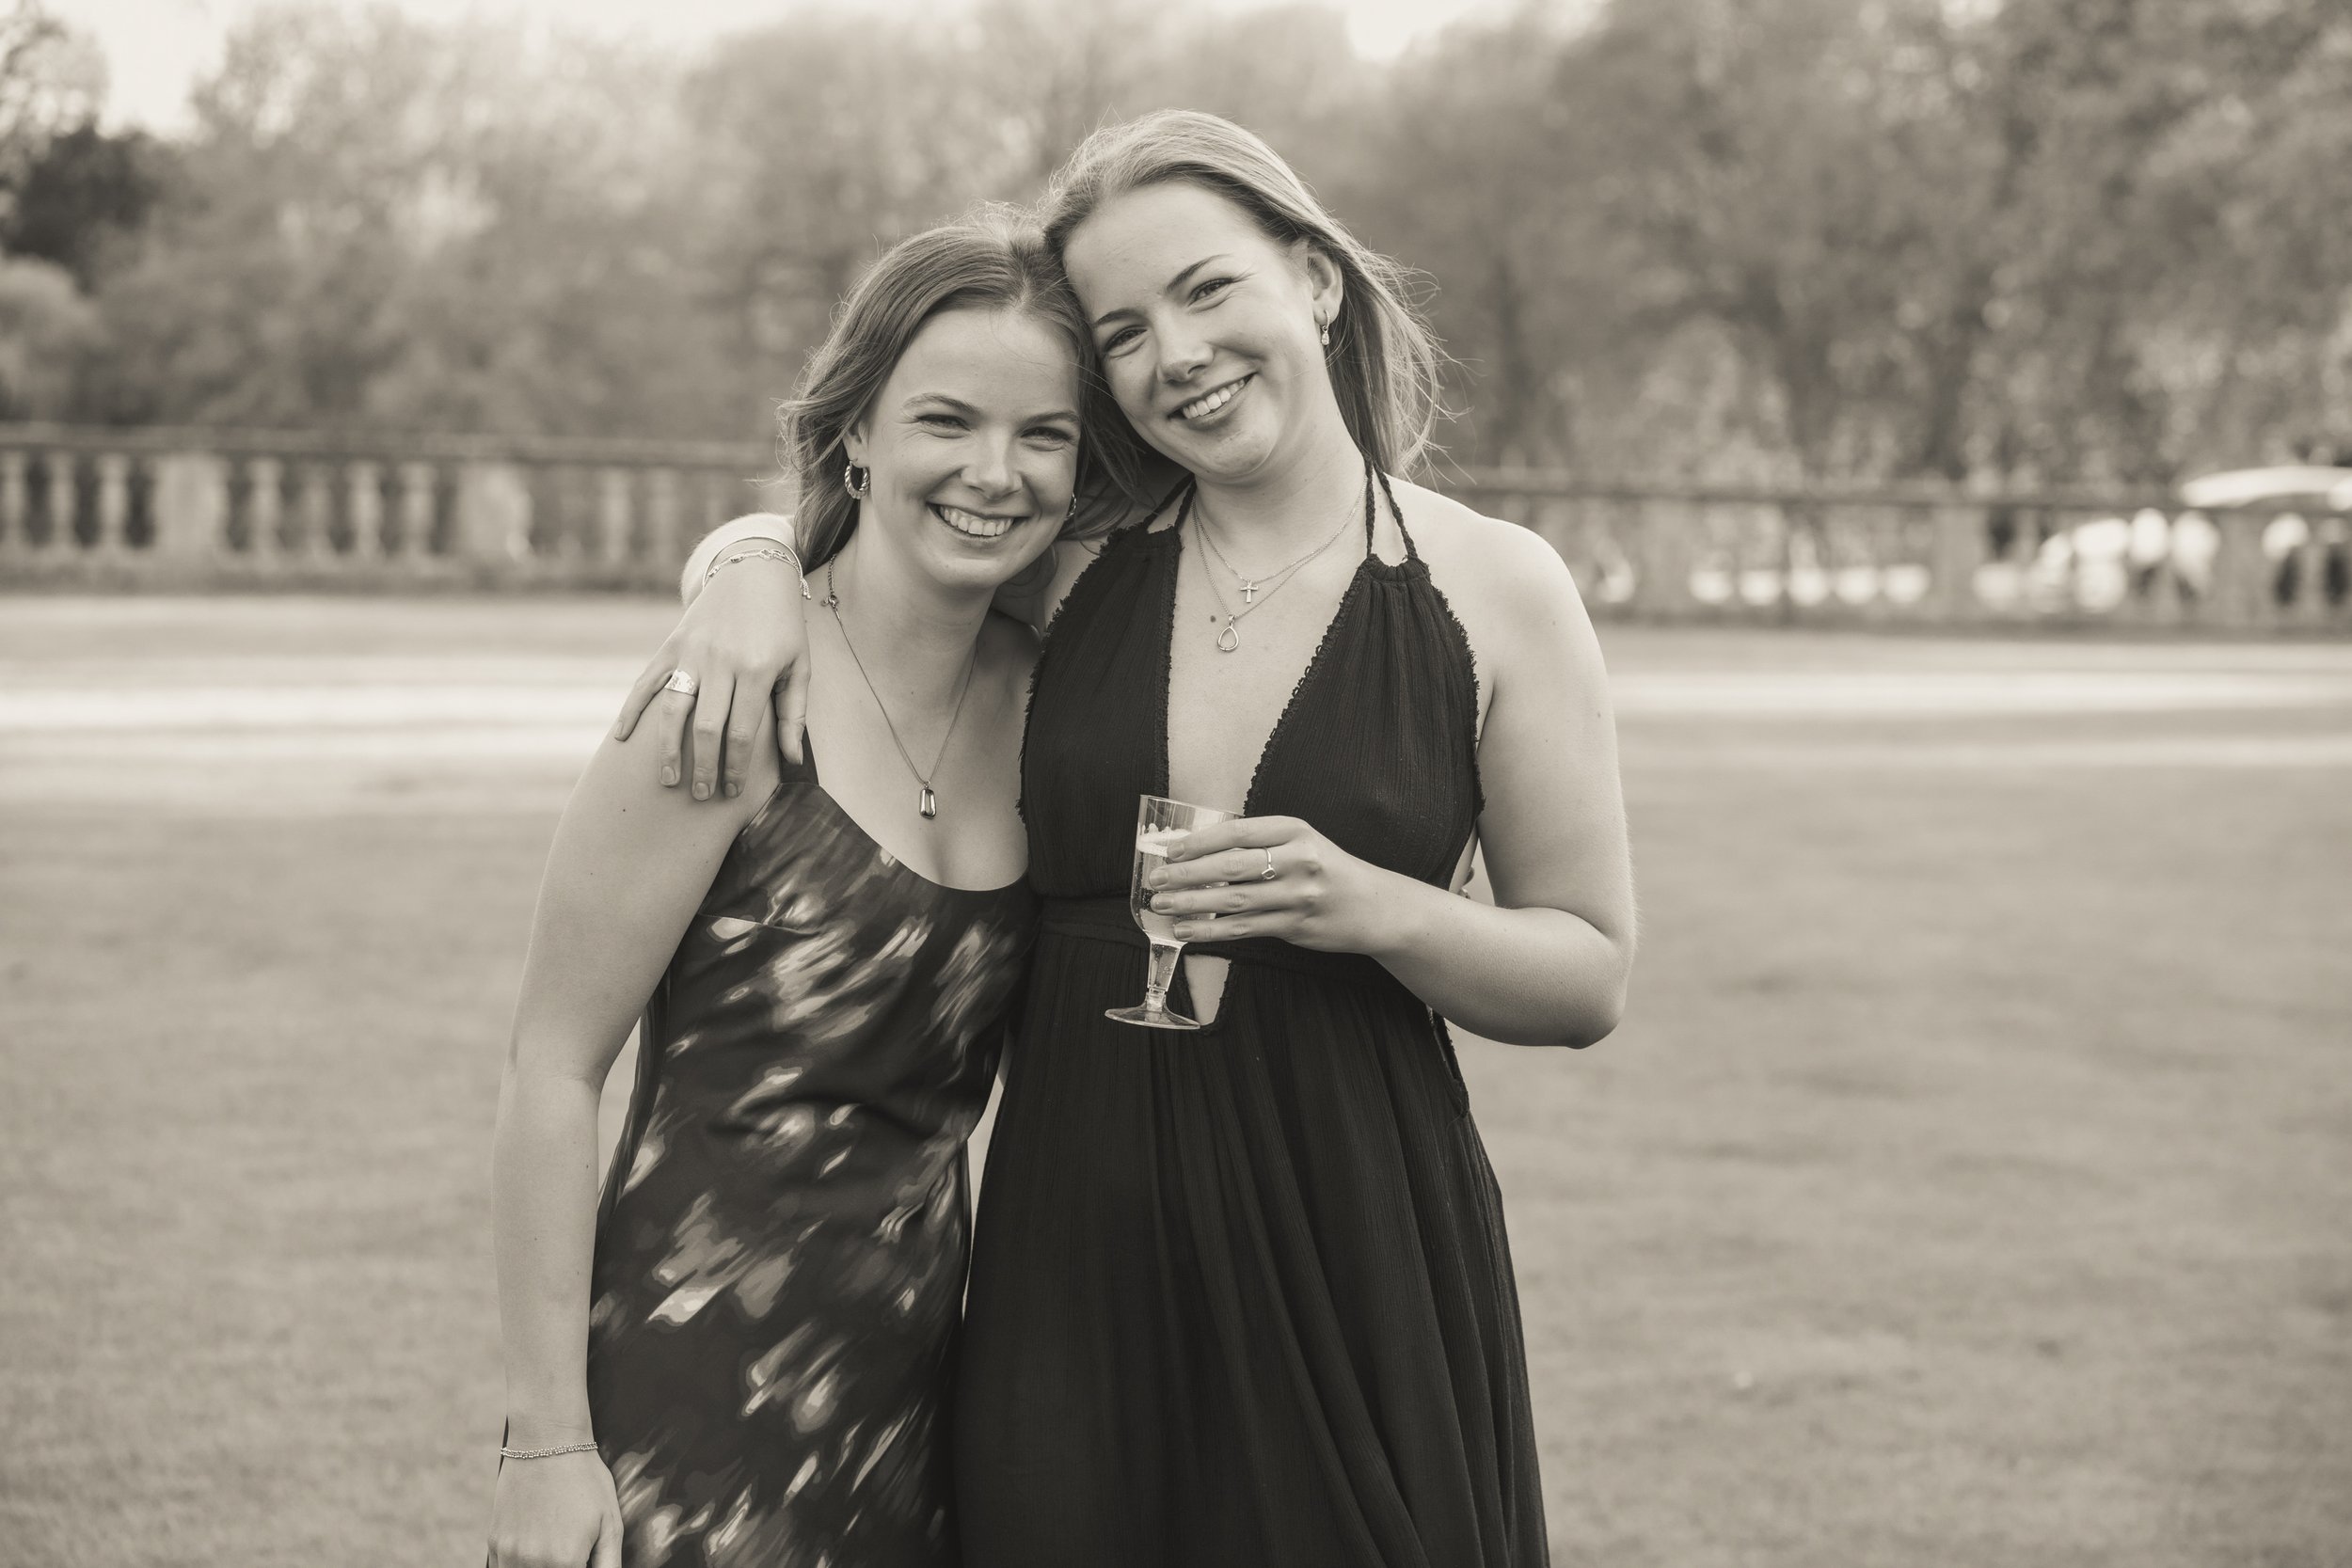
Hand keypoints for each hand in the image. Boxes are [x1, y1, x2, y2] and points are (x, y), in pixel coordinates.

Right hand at [486, 1449, 623, 1567]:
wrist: (546, 1442)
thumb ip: (609, 1565)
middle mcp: (533, 1564)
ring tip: (555, 1545)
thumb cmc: (585, 1480)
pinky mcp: (494, 1543)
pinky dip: (519, 1565)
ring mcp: (509, 1554)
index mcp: (565, 1562)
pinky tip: (536, 1545)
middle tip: (571, 1551)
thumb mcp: (610, 1523)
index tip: (583, 1560)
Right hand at [612, 552, 807, 797]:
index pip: (742, 732)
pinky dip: (632, 710)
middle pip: (706, 727)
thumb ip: (794, 715)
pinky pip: (646, 682)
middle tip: (701, 796)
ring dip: (668, 749)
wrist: (754, 574)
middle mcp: (722, 662)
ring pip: (674, 709)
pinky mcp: (672, 645)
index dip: (736, 767)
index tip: (733, 791)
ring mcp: (692, 653)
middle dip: (703, 767)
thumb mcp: (799, 667)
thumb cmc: (783, 628)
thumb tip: (793, 762)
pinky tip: (622, 738)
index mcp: (758, 670)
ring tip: (668, 781)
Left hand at [1145, 815, 1396, 952]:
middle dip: (1186, 874)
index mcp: (1295, 831)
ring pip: (1233, 901)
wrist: (1373, 905)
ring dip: (1191, 904)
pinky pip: (1244, 928)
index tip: (1169, 849)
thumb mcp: (1300, 842)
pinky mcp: (1295, 926)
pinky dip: (1210, 930)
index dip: (1198, 842)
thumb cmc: (1327, 869)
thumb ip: (1258, 844)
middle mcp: (1298, 861)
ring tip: (1162, 905)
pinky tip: (1187, 930)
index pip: (1236, 833)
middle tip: (1155, 879)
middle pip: (1230, 867)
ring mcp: (1298, 896)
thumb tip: (1197, 850)